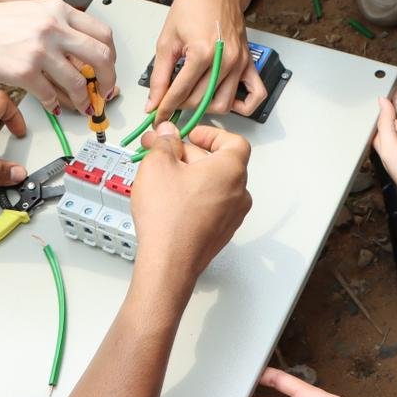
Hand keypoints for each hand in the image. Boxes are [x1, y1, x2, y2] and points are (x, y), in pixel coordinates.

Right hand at [0, 0, 116, 112]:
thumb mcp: (33, 12)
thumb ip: (59, 26)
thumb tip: (81, 54)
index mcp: (58, 10)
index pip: (103, 33)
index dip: (111, 57)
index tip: (108, 70)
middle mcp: (53, 27)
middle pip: (101, 57)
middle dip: (108, 80)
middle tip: (105, 92)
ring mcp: (39, 50)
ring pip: (78, 82)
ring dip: (84, 100)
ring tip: (82, 106)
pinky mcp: (23, 72)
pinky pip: (50, 95)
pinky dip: (55, 105)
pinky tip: (53, 106)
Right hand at [131, 123, 250, 282]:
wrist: (169, 262)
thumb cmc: (168, 215)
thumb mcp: (158, 164)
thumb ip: (165, 142)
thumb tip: (168, 134)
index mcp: (231, 170)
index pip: (233, 141)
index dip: (211, 134)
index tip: (190, 135)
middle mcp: (239, 192)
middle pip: (218, 162)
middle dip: (188, 153)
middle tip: (161, 151)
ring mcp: (232, 215)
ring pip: (212, 185)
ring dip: (189, 175)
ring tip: (160, 176)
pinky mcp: (220, 232)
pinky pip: (210, 205)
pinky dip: (193, 196)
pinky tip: (168, 199)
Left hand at [149, 0, 262, 119]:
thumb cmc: (195, 5)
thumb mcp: (167, 39)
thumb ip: (159, 74)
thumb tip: (154, 101)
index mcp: (203, 53)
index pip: (180, 93)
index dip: (164, 108)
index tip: (157, 116)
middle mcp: (225, 61)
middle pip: (201, 101)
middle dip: (181, 106)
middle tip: (169, 102)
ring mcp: (240, 64)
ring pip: (223, 104)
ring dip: (205, 107)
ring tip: (192, 98)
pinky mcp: (248, 63)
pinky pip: (255, 95)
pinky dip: (243, 105)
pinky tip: (226, 100)